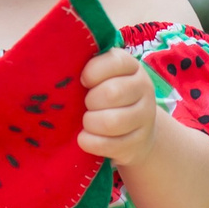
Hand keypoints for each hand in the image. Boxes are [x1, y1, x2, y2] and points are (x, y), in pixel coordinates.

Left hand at [77, 49, 159, 168]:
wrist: (136, 130)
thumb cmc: (108, 97)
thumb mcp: (102, 78)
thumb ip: (89, 69)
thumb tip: (63, 68)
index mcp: (132, 66)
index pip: (114, 62)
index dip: (92, 73)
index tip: (83, 81)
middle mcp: (144, 88)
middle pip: (111, 93)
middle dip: (90, 102)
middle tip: (86, 105)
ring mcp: (145, 116)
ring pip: (111, 122)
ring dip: (90, 123)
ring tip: (87, 122)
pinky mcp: (139, 142)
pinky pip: (109, 145)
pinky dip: (91, 142)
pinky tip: (85, 138)